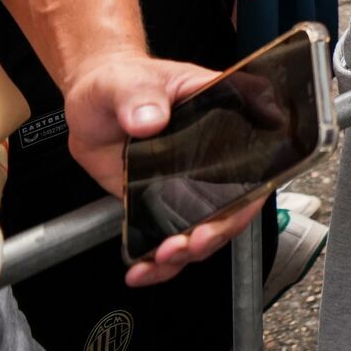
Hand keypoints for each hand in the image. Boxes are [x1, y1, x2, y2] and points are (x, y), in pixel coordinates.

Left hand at [62, 53, 267, 285]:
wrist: (91, 103)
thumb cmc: (120, 80)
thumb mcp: (126, 81)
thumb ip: (138, 96)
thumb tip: (148, 118)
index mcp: (225, 115)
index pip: (259, 153)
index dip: (252, 189)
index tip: (232, 208)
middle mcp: (217, 153)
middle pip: (236, 201)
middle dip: (216, 231)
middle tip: (190, 243)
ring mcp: (191, 180)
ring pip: (207, 225)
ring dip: (188, 252)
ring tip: (161, 260)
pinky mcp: (164, 200)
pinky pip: (172, 234)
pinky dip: (160, 261)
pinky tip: (143, 269)